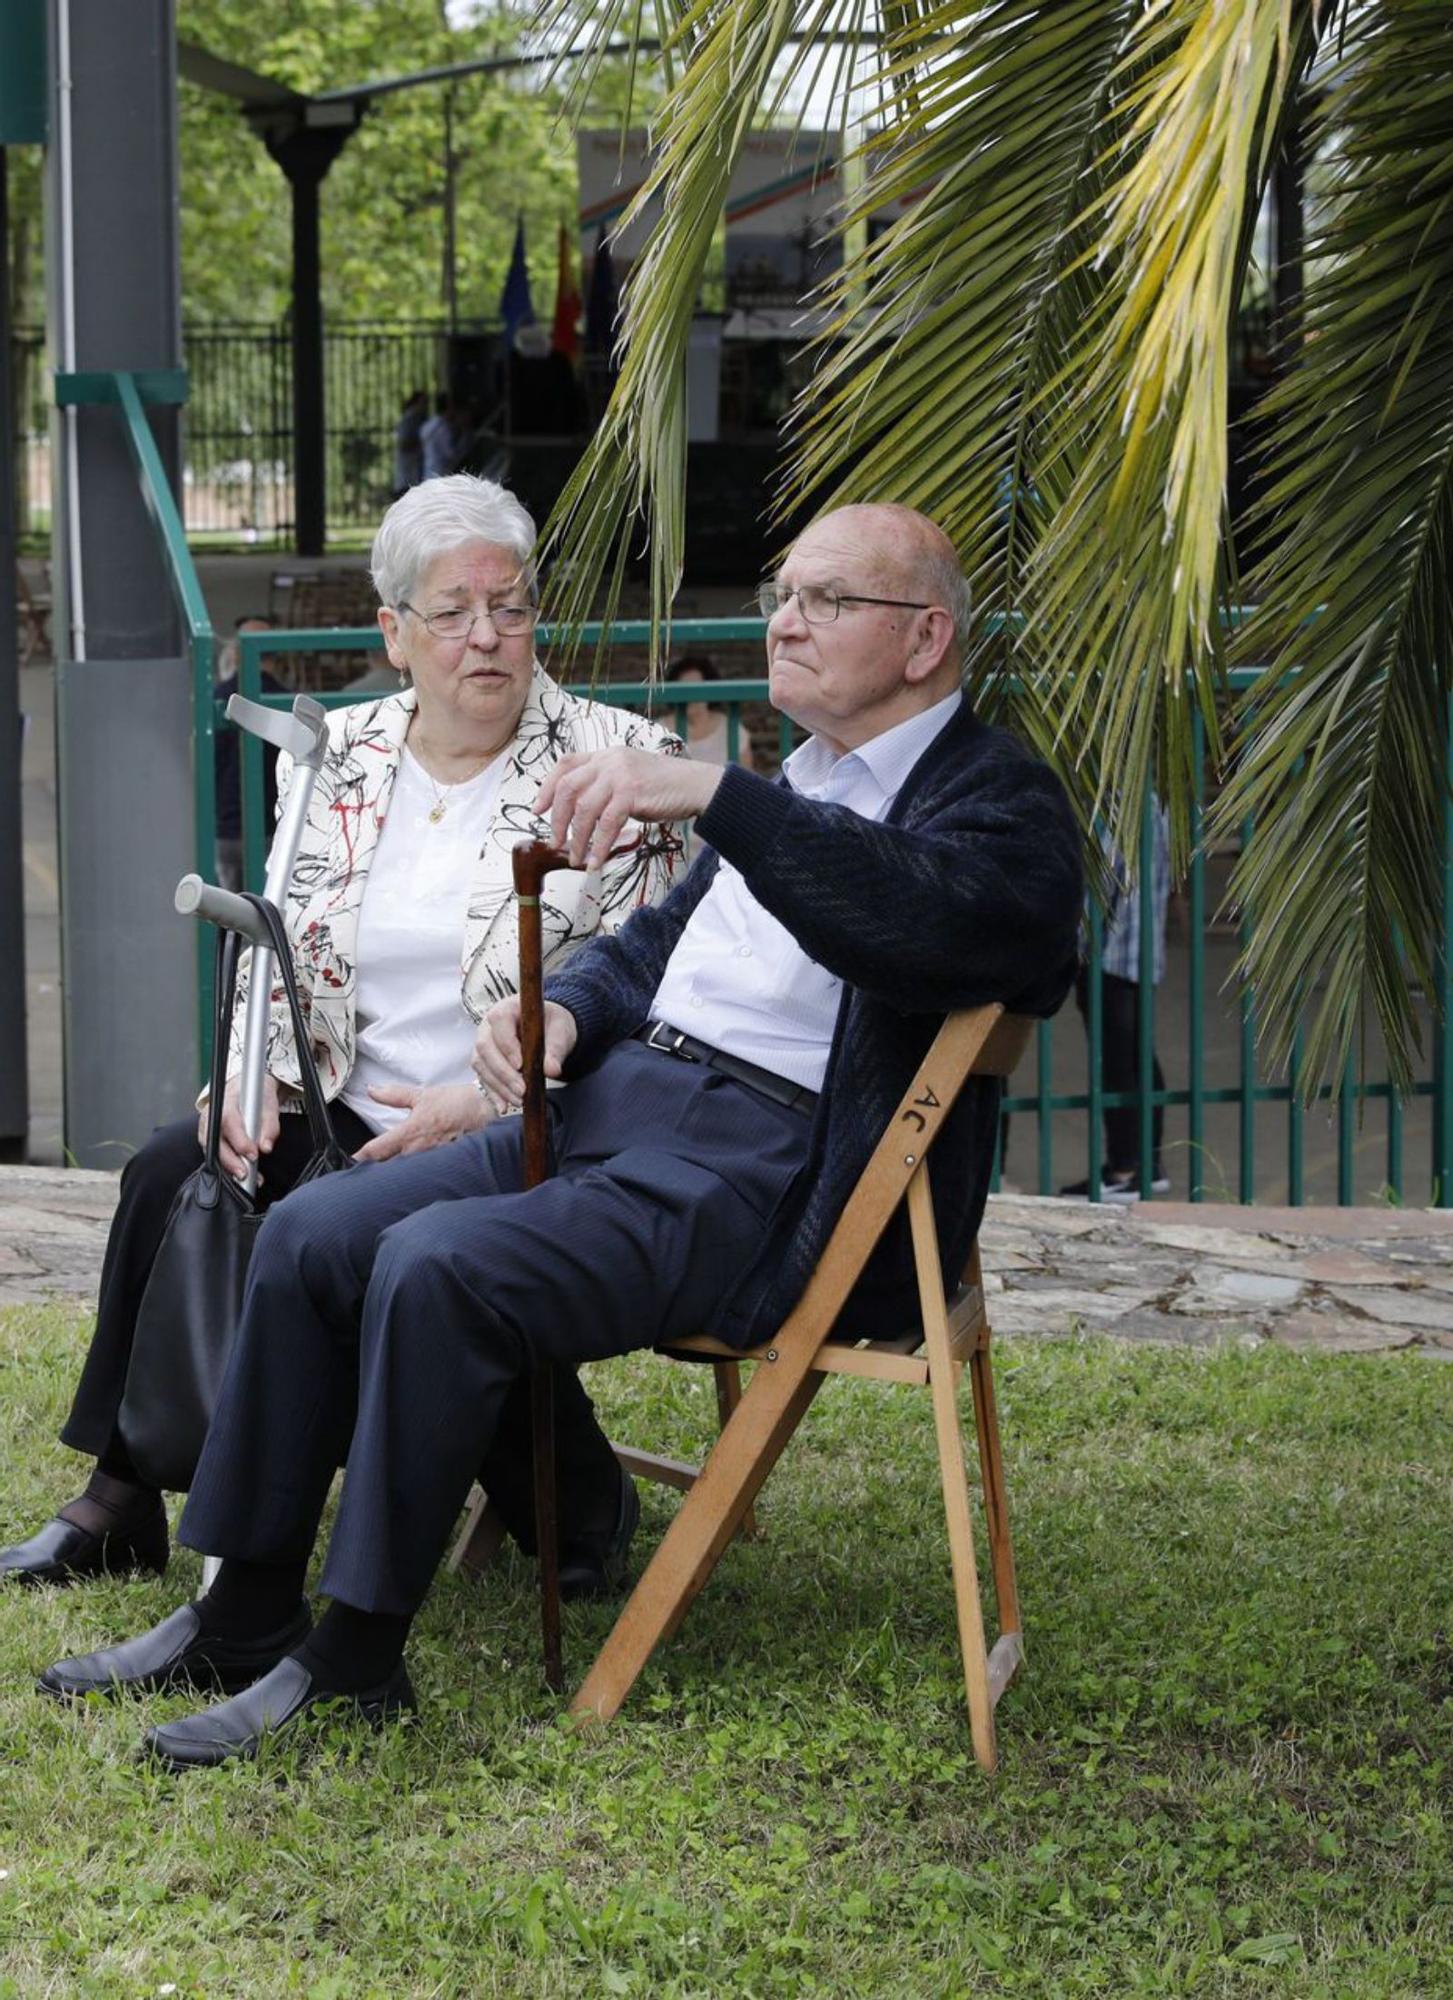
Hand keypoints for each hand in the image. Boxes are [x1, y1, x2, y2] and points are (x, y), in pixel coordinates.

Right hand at [201, 1073, 280, 1181]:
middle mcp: (212, 1116)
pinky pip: (214, 1156)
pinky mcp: (208, 1140)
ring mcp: (206, 1128)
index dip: (240, 1141)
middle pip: (216, 1141)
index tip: (253, 1155)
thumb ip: (269, 1125)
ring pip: (212, 1152)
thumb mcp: (268, 1105)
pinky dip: (226, 1168)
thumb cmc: (256, 1096)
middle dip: (231, 1161)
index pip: (230, 1123)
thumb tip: (266, 1147)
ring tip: (247, 1180)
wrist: (244, 1090)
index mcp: (226, 1103)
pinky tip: (239, 1176)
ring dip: (228, 1168)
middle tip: (246, 1174)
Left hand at [352, 1082, 492, 1162]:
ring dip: (394, 1171)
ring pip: (405, 1171)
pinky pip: (423, 1172)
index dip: (360, 1157)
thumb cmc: (456, 1103)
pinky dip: (415, 1173)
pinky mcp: (442, 1166)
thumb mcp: (422, 1095)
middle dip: (375, 1168)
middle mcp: (418, 1152)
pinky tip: (412, 1173)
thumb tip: (373, 1090)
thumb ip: (394, 1095)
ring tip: (385, 1173)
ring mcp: (430, 1162)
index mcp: (409, 1133)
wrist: (485, 1111)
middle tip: (365, 1167)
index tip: (352, 1159)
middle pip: (387, 1167)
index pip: (376, 1151)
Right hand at [473, 997, 577, 1110]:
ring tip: (519, 1100)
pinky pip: (483, 1078)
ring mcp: (484, 1043)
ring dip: (499, 1085)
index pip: (499, 1022)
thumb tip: (551, 1070)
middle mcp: (488, 1025)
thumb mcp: (560, 1031)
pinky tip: (504, 1107)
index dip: (507, 1045)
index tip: (520, 1065)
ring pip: (481, 1064)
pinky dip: (494, 1093)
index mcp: (506, 1008)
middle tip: (522, 1090)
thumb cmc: (553, 1024)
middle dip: (503, 1072)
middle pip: (485, 1047)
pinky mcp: (484, 1061)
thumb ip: (556, 1048)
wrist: (549, 1029)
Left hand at [534, 747, 722, 867]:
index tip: (538, 810)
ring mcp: (620, 774)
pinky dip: (598, 846)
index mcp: (606, 755)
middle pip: (568, 788)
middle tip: (554, 841)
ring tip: (576, 858)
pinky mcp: (632, 792)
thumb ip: (604, 786)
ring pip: (584, 810)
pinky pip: (606, 824)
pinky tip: (596, 860)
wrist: (695, 786)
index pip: (565, 765)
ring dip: (577, 839)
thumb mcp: (628, 778)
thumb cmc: (663, 787)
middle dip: (557, 819)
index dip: (547, 788)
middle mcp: (609, 760)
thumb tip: (579, 813)